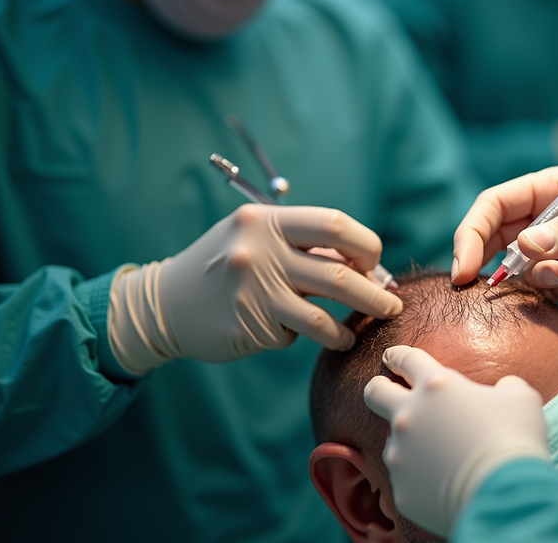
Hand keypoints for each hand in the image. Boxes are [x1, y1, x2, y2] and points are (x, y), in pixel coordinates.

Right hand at [109, 204, 402, 373]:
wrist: (165, 303)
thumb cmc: (228, 267)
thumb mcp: (259, 239)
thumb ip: (307, 248)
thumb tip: (372, 270)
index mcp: (266, 220)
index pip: (336, 224)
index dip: (366, 246)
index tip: (374, 264)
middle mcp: (259, 251)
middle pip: (339, 274)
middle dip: (375, 295)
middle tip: (392, 307)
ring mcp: (252, 290)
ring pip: (323, 316)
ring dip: (348, 329)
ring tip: (353, 334)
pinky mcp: (246, 326)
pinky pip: (293, 335)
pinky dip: (304, 337)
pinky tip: (297, 334)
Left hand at [364, 346, 548, 536]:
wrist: (505, 493)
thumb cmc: (515, 439)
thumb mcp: (522, 400)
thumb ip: (507, 387)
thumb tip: (505, 388)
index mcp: (436, 386)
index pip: (407, 359)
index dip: (399, 355)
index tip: (392, 356)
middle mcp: (410, 415)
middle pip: (375, 392)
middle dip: (378, 387)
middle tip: (385, 390)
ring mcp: (400, 453)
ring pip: (394, 442)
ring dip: (412, 444)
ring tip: (444, 458)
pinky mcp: (401, 487)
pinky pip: (407, 479)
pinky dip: (422, 479)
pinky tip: (446, 486)